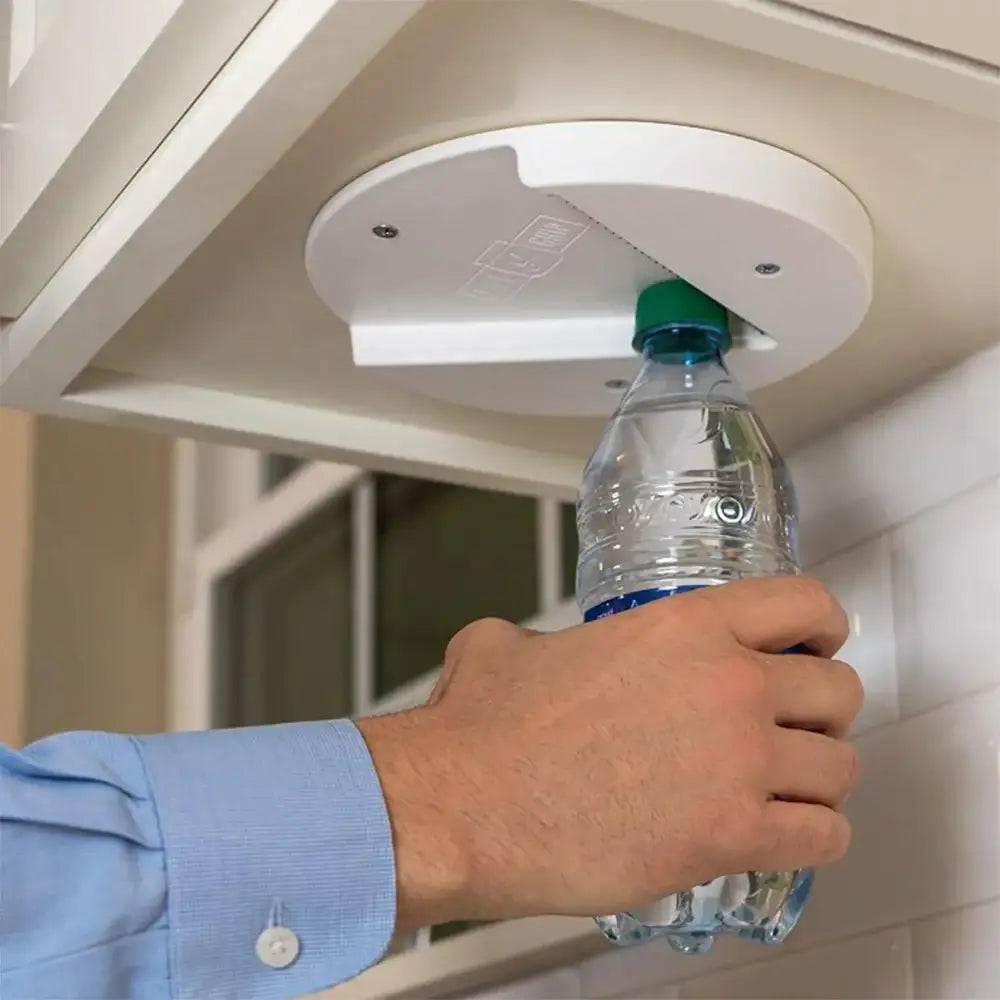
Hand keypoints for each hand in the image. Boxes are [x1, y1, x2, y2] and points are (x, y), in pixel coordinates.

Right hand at [357, 576, 862, 932]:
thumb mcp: (511, 647)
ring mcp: (737, 760)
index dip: (822, 627)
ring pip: (840, 768)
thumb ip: (544, 641)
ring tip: (788, 793)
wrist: (463, 803)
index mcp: (684, 626)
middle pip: (839, 689)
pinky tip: (786, 838)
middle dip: (823, 713)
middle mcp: (727, 684)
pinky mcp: (730, 836)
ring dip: (819, 782)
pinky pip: (822, 838)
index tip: (818, 646)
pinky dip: (813, 840)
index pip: (804, 604)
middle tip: (794, 731)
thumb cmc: (483, 730)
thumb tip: (528, 657)